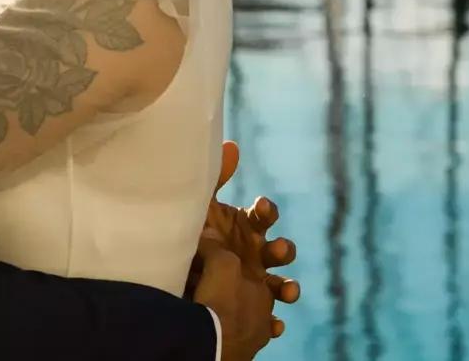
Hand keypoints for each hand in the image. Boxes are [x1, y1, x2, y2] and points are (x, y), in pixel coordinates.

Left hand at [189, 141, 299, 337]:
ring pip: (281, 284)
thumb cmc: (197, 236)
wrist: (180, 280)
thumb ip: (216, 178)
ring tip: (286, 290)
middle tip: (275, 249)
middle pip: (279, 251)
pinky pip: (271, 318)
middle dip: (283, 249)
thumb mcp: (203, 208)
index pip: (262, 217)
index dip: (266, 211)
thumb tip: (231, 145)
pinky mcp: (256, 309)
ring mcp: (259, 282)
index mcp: (247, 228)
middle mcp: (257, 254)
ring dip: (288, 286)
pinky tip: (275, 324)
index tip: (262, 206)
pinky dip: (276, 322)